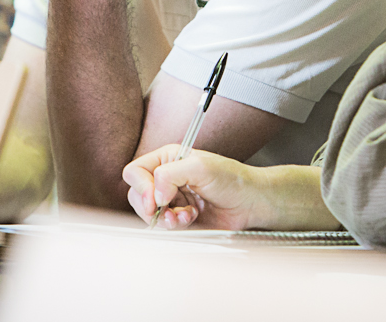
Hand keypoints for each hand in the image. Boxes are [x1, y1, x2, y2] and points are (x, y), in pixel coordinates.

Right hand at [123, 145, 271, 230]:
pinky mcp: (177, 218)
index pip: (135, 172)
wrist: (250, 203)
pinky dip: (175, 226)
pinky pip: (163, 227)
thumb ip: (170, 174)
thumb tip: (154, 194)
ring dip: (166, 218)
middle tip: (169, 210)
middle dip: (151, 207)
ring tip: (186, 214)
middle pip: (136, 195)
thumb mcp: (201, 167)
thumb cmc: (231, 179)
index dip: (141, 187)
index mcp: (167, 159)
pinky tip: (192, 218)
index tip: (156, 199)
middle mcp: (165, 178)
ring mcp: (171, 199)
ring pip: (148, 214)